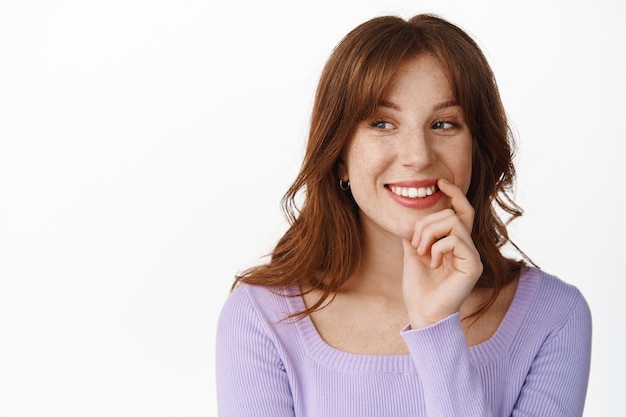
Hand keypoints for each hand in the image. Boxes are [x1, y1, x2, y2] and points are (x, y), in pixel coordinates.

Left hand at [401, 178, 482, 328]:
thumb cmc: (419, 287)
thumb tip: (410, 217)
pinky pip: (455, 240)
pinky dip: (437, 248)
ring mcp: (472, 256)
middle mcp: (467, 247)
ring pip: (454, 223)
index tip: (440, 182)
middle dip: (427, 223)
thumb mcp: (413, 253)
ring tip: (421, 251)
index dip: (454, 193)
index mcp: (455, 243)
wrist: (422, 312)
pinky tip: (432, 263)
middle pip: (453, 214)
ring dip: (430, 233)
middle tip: (415, 244)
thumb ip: (416, 234)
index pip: (461, 210)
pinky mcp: (473, 266)